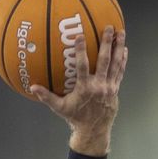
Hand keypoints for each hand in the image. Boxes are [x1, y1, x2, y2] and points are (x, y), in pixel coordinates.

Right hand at [31, 26, 126, 154]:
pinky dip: (123, 60)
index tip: (80, 37)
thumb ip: (47, 96)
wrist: (94, 130)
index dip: (82, 51)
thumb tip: (33, 87)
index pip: (83, 66)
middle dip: (107, 43)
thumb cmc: (75, 118)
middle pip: (105, 61)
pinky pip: (120, 72)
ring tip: (121, 33)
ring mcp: (108, 87)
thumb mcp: (60, 108)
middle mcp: (99, 86)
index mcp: (84, 89)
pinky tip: (125, 49)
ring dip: (119, 47)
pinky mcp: (115, 89)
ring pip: (116, 64)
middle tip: (109, 28)